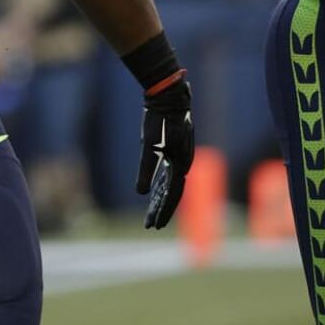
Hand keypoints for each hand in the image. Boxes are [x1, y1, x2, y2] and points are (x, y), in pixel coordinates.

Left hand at [137, 78, 193, 228]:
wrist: (168, 99)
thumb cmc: (159, 122)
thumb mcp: (148, 146)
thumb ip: (145, 170)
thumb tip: (141, 193)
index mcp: (180, 165)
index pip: (172, 196)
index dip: (162, 212)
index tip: (153, 226)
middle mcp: (183, 165)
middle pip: (172, 195)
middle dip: (160, 211)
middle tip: (149, 226)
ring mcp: (180, 159)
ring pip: (170, 186)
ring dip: (160, 200)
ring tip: (150, 215)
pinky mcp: (173, 152)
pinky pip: (168, 175)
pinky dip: (160, 186)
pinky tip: (152, 193)